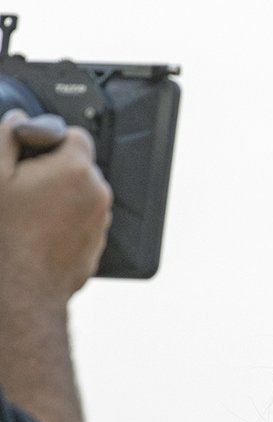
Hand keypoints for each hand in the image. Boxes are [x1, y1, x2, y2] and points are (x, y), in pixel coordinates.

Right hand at [0, 109, 111, 311]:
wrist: (23, 287)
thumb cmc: (7, 233)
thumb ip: (8, 136)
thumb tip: (20, 120)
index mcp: (76, 170)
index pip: (76, 135)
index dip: (52, 140)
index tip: (32, 153)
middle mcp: (98, 194)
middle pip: (80, 165)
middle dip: (55, 168)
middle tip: (24, 186)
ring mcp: (101, 220)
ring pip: (82, 193)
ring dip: (61, 194)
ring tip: (30, 212)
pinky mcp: (97, 242)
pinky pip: (82, 219)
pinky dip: (66, 219)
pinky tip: (40, 230)